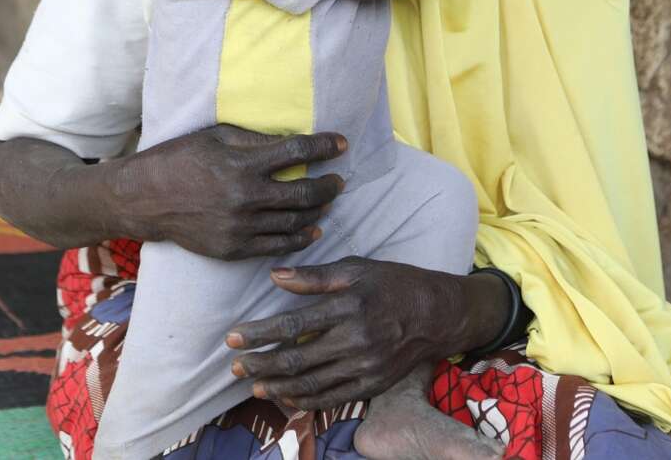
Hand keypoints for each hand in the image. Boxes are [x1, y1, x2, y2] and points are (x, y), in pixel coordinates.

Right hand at [112, 125, 346, 259]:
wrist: (144, 198)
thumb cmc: (180, 158)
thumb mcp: (216, 136)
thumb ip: (255, 140)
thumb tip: (292, 140)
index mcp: (241, 163)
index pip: (297, 151)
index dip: (325, 146)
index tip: (341, 143)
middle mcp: (244, 197)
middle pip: (304, 193)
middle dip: (330, 185)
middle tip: (340, 180)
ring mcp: (239, 227)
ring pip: (295, 223)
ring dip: (319, 212)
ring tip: (329, 202)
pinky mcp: (233, 249)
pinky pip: (277, 246)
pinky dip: (300, 238)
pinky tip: (312, 230)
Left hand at [225, 258, 475, 408]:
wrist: (437, 314)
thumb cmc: (392, 283)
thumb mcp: (356, 268)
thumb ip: (314, 276)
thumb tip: (275, 276)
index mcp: (348, 307)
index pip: (293, 326)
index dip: (259, 333)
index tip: (233, 336)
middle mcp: (356, 341)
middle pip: (296, 360)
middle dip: (260, 364)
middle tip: (233, 365)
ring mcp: (365, 368)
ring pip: (310, 385)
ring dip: (277, 387)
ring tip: (252, 383)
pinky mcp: (372, 386)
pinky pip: (331, 399)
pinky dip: (304, 401)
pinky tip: (285, 396)